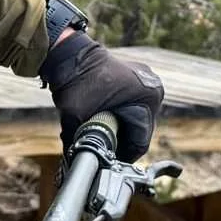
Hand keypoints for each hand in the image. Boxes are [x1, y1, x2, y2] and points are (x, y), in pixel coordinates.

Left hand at [40, 31, 163, 160]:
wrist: (67, 52)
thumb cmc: (75, 81)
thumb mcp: (76, 118)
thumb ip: (78, 144)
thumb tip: (74, 167)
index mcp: (149, 97)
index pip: (140, 141)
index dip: (121, 156)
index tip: (105, 162)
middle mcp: (154, 88)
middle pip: (139, 130)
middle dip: (119, 142)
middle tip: (99, 150)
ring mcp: (146, 81)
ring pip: (135, 119)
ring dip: (119, 129)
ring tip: (98, 133)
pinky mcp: (136, 77)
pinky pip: (131, 105)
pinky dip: (118, 115)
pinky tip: (102, 119)